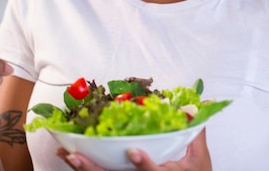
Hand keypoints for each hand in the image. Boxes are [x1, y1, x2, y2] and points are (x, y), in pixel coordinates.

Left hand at [57, 129, 211, 170]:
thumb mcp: (199, 159)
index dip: (142, 164)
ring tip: (67, 154)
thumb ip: (196, 132)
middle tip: (77, 155)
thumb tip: (202, 104)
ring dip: (83, 169)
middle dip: (94, 169)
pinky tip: (69, 158)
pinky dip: (84, 169)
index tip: (132, 151)